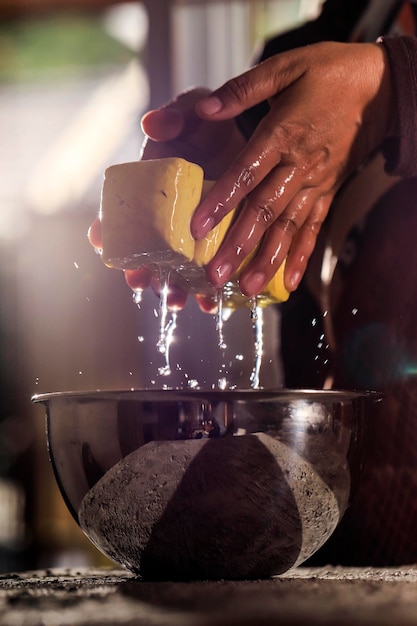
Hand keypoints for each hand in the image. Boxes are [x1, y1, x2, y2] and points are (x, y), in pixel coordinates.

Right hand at [88, 88, 245, 310]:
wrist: (252, 139)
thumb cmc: (212, 123)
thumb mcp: (194, 112)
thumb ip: (176, 117)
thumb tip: (152, 123)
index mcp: (152, 184)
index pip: (123, 208)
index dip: (108, 226)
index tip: (100, 242)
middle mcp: (169, 214)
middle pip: (149, 247)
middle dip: (143, 268)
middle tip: (140, 282)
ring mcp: (195, 232)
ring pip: (179, 266)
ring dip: (176, 286)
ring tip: (179, 301)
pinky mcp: (222, 241)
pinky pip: (213, 269)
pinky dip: (211, 288)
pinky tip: (214, 302)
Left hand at [190, 41, 394, 296]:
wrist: (380, 88)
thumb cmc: (329, 74)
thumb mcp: (286, 67)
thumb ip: (242, 90)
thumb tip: (205, 108)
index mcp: (283, 133)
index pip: (247, 172)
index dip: (222, 201)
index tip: (198, 227)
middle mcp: (299, 165)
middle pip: (265, 210)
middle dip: (240, 245)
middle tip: (216, 274)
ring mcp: (316, 183)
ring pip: (289, 226)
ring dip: (268, 260)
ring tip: (248, 288)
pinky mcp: (327, 192)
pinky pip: (314, 227)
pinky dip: (301, 255)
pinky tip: (287, 282)